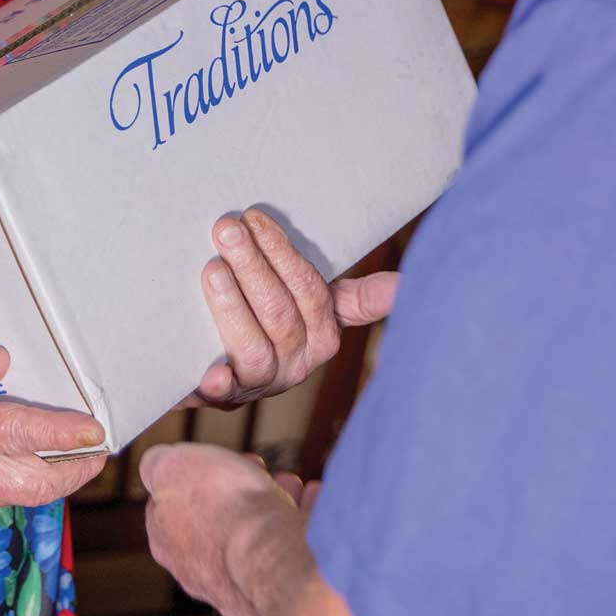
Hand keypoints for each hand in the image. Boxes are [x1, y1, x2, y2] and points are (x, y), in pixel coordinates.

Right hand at [0, 343, 107, 522]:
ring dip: (50, 477)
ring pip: (18, 495)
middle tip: (100, 449)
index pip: (22, 436)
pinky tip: (25, 457)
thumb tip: (0, 359)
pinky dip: (18, 480)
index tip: (98, 428)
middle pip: (34, 485)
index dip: (65, 433)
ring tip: (74, 451)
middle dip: (74, 470)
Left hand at [139, 442, 310, 615]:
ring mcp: (239, 580)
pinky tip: (312, 499)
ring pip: (257, 532)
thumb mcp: (170, 464)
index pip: (168, 505)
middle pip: (218, 518)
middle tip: (254, 468)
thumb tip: (155, 463)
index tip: (212, 460)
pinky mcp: (279, 584)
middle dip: (238, 488)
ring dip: (274, 502)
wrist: (272, 552)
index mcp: (167, 542)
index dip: (192, 474)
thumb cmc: (221, 508)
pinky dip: (302, 520)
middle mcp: (199, 569)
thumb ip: (156, 464)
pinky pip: (291, 546)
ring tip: (288, 482)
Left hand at [193, 209, 400, 406]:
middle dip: (251, 266)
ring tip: (212, 270)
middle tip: (226, 229)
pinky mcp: (228, 398)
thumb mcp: (315, 306)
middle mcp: (299, 361)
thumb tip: (404, 285)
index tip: (257, 218)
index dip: (282, 254)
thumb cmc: (272, 322)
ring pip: (255, 348)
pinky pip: (226, 394)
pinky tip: (210, 373)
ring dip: (232, 307)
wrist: (225, 370)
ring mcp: (264, 382)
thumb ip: (357, 296)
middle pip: (279, 312)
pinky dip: (219, 383)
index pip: (310, 290)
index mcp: (323, 334)